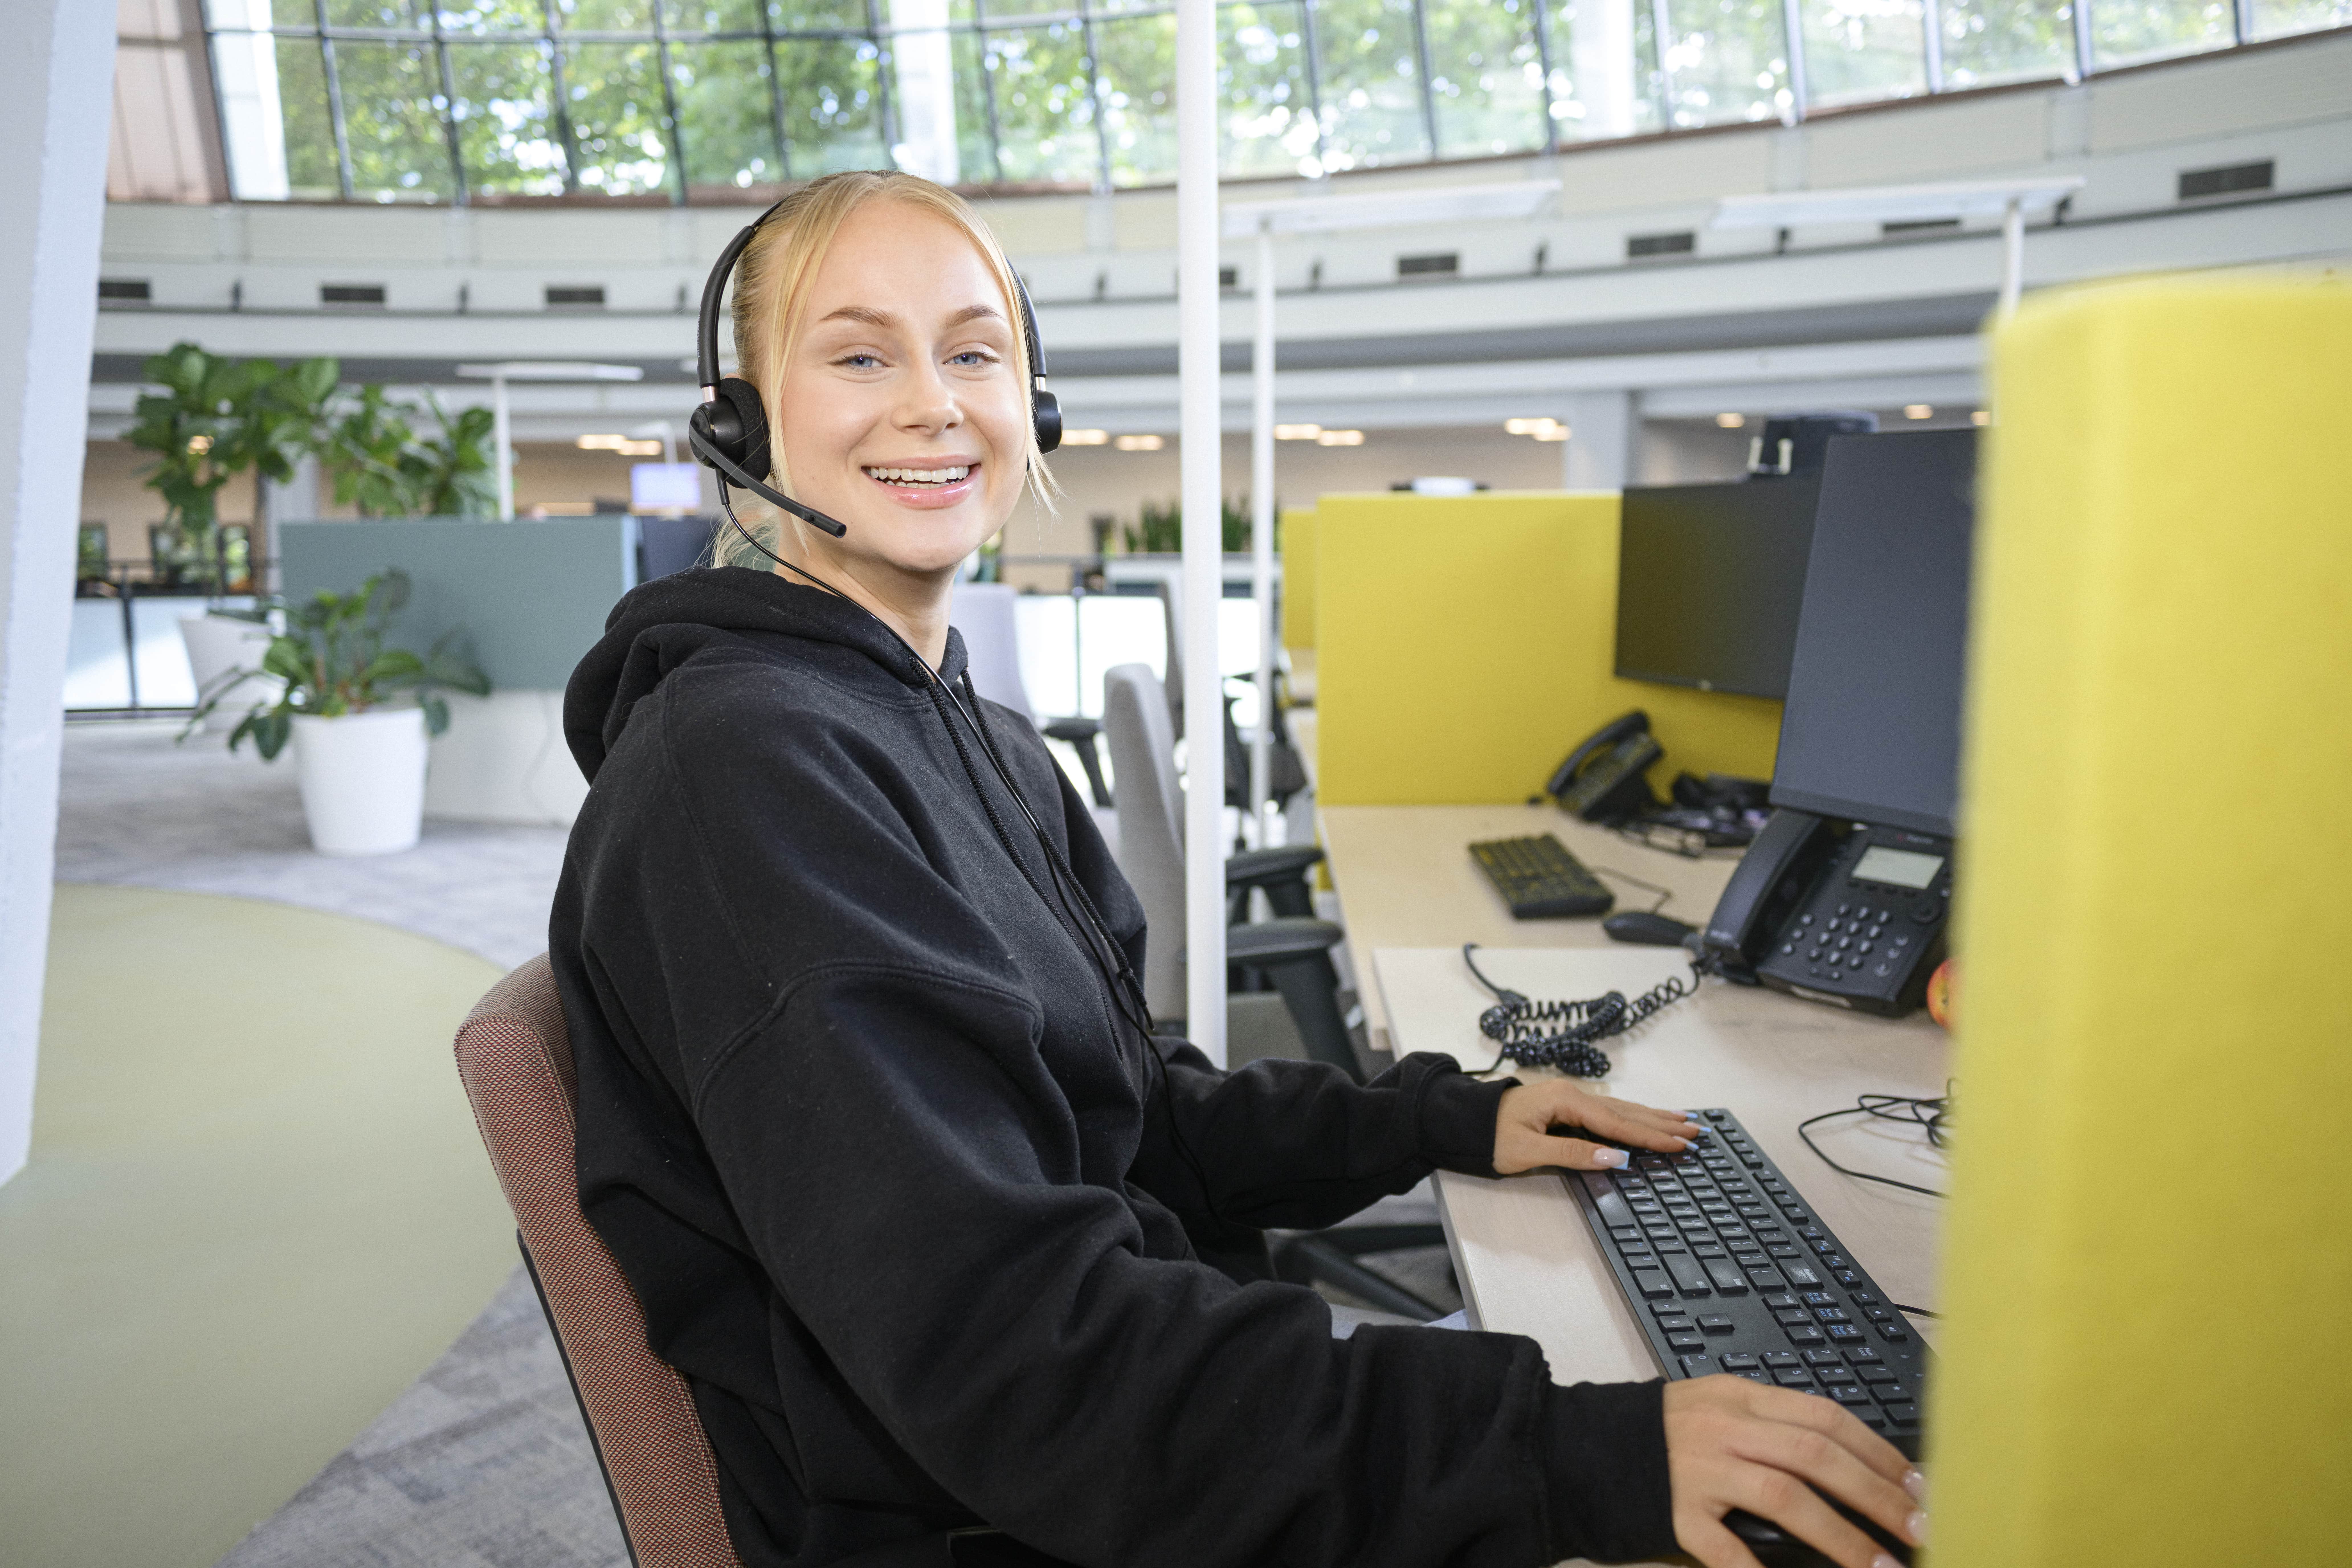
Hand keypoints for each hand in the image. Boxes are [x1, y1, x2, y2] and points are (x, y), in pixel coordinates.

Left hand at [1490, 1080, 1700, 1173]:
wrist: (1461, 1120)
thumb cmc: (1489, 1135)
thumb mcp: (1528, 1150)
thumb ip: (1573, 1154)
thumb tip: (1615, 1158)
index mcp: (1566, 1101)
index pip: (1617, 1124)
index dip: (1650, 1137)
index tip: (1679, 1144)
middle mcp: (1573, 1095)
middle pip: (1627, 1112)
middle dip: (1662, 1124)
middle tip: (1697, 1131)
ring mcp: (1570, 1099)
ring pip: (1621, 1110)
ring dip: (1653, 1117)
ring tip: (1683, 1121)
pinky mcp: (1566, 1107)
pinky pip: (1608, 1112)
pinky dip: (1632, 1117)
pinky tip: (1647, 1118)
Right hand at [1664, 1376, 1926, 1567]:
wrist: (1583, 1445)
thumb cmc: (1662, 1434)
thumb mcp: (1719, 1409)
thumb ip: (1773, 1427)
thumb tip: (1849, 1466)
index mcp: (1739, 1398)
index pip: (1824, 1418)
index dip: (1878, 1452)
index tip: (1919, 1485)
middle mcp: (1723, 1428)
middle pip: (1815, 1454)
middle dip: (1877, 1494)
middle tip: (1920, 1528)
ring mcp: (1698, 1470)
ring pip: (1783, 1495)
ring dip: (1842, 1535)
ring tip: (1881, 1566)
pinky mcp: (1674, 1511)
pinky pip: (1723, 1547)